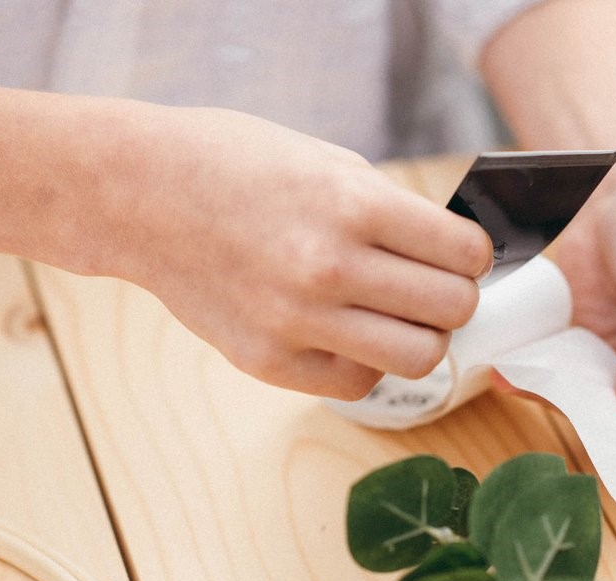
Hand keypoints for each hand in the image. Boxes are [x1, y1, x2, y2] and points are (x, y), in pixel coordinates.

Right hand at [104, 107, 492, 398]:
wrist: (142, 195)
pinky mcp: (268, 362)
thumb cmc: (237, 166)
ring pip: (417, 359)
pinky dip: (366, 362)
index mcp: (352, 204)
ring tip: (396, 317)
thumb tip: (452, 254)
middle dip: (455, 298)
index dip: (473, 255)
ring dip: (420, 338)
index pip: (464, 253)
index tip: (460, 255)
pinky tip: (347, 333)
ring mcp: (296, 322)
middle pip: (452, 311)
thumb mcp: (328, 162)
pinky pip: (359, 383)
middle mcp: (328, 267)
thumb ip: (393, 212)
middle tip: (433, 288)